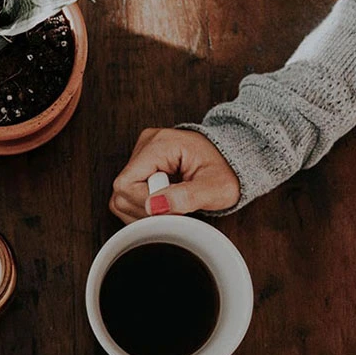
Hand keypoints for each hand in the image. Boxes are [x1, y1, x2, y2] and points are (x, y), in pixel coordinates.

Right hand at [110, 128, 240, 222]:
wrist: (234, 161)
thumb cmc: (228, 171)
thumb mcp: (216, 188)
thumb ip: (187, 197)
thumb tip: (154, 206)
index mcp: (160, 144)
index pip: (127, 185)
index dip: (146, 205)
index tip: (172, 208)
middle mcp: (146, 144)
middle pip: (121, 192)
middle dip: (147, 210)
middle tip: (175, 206)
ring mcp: (141, 153)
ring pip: (121, 196)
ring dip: (145, 210)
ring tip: (171, 203)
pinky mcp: (141, 164)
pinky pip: (128, 194)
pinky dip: (145, 205)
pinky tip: (164, 201)